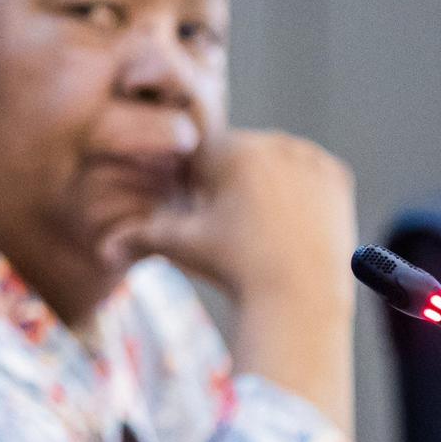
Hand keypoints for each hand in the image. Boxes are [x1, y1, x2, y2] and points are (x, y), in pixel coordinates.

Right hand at [102, 129, 358, 432]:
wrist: (300, 298)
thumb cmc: (232, 269)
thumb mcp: (183, 247)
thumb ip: (142, 236)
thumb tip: (103, 249)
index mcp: (230, 151)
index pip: (202, 156)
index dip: (198, 189)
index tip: (209, 220)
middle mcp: (272, 143)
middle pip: (240, 158)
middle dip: (233, 186)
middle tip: (239, 232)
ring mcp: (309, 157)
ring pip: (275, 164)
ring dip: (266, 186)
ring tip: (265, 231)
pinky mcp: (336, 175)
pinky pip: (309, 175)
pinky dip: (300, 193)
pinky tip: (291, 223)